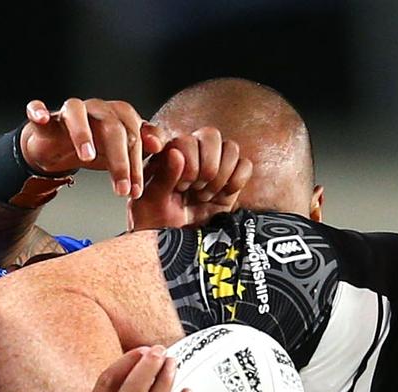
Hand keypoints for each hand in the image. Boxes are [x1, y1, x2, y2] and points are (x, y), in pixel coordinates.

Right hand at [21, 98, 167, 198]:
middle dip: (119, 161)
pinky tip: (41, 117)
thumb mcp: (121, 155)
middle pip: (111, 127)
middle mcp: (96, 109)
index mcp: (119, 116)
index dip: (137, 164)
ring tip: (88, 157)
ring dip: (82, 133)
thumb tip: (158, 145)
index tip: (137, 190)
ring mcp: (69, 111)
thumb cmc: (94, 148)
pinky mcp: (44, 118)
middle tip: (121, 189)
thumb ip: (142, 149)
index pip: (134, 135)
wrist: (57, 148)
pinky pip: (37, 109)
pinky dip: (38, 110)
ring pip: (77, 112)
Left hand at [128, 127, 252, 230]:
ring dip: (220, 174)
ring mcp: (214, 166)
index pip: (180, 135)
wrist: (178, 249)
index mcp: (167, 154)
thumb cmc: (158, 225)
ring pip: (230, 148)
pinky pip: (245, 165)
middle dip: (204, 164)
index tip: (180, 181)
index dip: (184, 152)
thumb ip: (163, 178)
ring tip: (205, 195)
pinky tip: (223, 195)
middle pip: (210, 135)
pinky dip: (236, 180)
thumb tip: (176, 154)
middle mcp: (193, 154)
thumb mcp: (152, 205)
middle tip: (193, 188)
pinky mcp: (231, 180)